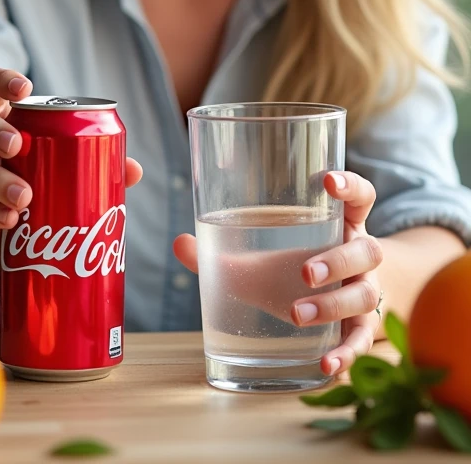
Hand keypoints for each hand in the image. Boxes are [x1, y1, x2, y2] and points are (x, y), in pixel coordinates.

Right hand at [0, 65, 142, 236]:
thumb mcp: (57, 155)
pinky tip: (9, 219)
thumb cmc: (37, 167)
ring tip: (23, 195)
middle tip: (18, 145)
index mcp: (0, 110)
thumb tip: (133, 169)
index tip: (24, 89)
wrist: (3, 211)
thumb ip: (96, 157)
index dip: (1, 79)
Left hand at [173, 170, 382, 376]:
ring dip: (334, 305)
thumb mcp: (261, 258)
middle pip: (365, 251)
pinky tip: (326, 365)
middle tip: (304, 272)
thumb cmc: (291, 269)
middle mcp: (360, 254)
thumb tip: (179, 243)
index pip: (360, 196)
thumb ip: (221, 251)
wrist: (331, 303)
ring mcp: (366, 290)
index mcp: (341, 224)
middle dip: (336, 261)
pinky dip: (347, 353)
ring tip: (299, 315)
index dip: (350, 186)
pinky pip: (364, 340)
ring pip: (365, 294)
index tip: (328, 181)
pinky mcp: (363, 326)